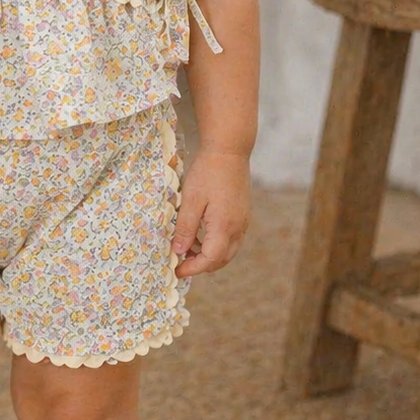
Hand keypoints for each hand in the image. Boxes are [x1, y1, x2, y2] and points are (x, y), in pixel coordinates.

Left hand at [171, 149, 250, 278]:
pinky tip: (201, 232)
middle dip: (200, 265)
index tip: (176, 269)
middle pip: (221, 260)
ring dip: (209, 254)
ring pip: (228, 251)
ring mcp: (243, 221)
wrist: (229, 150)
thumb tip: (178, 252)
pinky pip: (232, 238)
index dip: (192, 269)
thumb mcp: (191, 200)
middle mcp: (238, 228)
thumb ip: (185, 228)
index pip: (210, 260)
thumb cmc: (208, 172)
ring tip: (187, 244)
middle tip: (180, 259)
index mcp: (224, 226)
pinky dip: (217, 243)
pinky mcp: (243, 214)